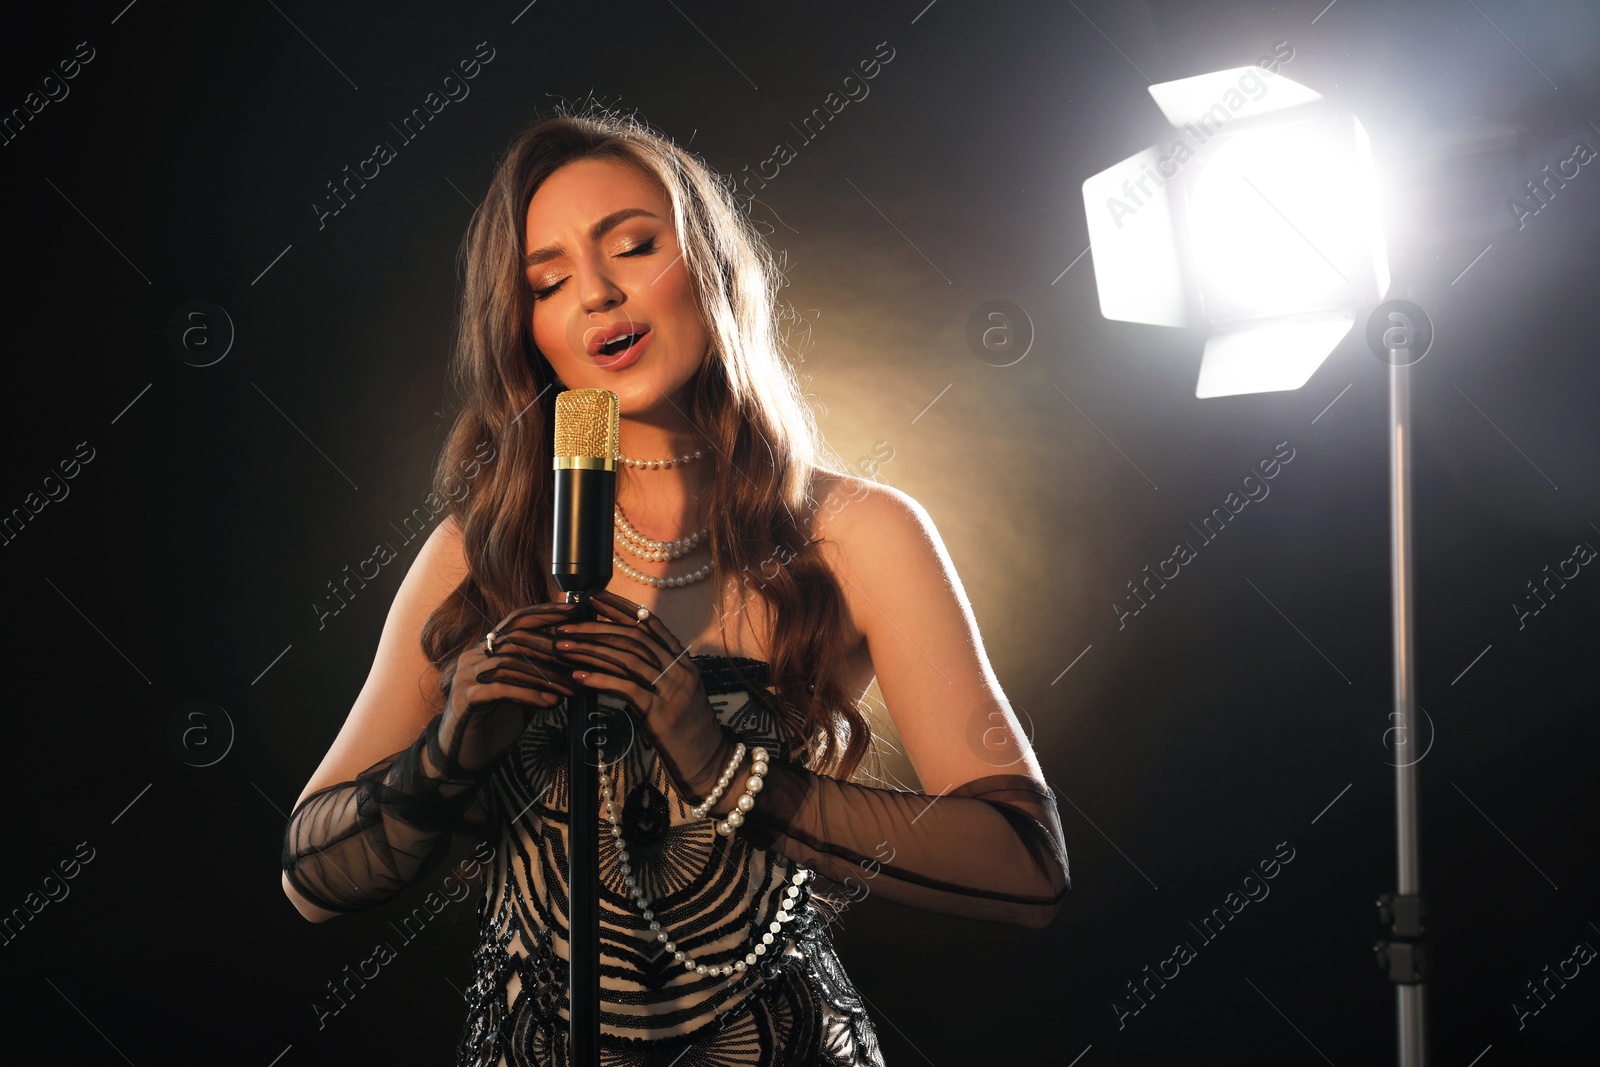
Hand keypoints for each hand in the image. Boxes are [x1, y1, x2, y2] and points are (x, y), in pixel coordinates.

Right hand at [436, 601, 579, 773]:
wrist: (461, 755)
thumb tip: (574, 662)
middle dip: (552, 649)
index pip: (516, 620)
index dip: (545, 613)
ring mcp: (466, 676)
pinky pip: (500, 689)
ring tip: (570, 689)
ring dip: (545, 676)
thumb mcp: (520, 691)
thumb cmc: (494, 721)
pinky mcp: (464, 698)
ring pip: (510, 663)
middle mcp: (473, 656)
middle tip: (580, 662)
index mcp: (486, 649)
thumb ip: (537, 673)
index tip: (574, 611)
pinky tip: (550, 702)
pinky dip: (529, 694)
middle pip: (517, 639)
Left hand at [548, 588, 726, 796]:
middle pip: (633, 636)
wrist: (710, 764)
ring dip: (590, 649)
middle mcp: (679, 670)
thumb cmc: (688, 733)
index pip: (649, 623)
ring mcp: (672, 690)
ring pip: (627, 657)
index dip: (620, 608)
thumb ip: (653, 676)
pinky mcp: (661, 712)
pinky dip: (599, 679)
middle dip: (595, 626)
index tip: (593, 598)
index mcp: (683, 661)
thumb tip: (616, 661)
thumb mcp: (674, 696)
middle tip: (565, 625)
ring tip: (562, 646)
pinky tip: (577, 676)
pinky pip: (626, 688)